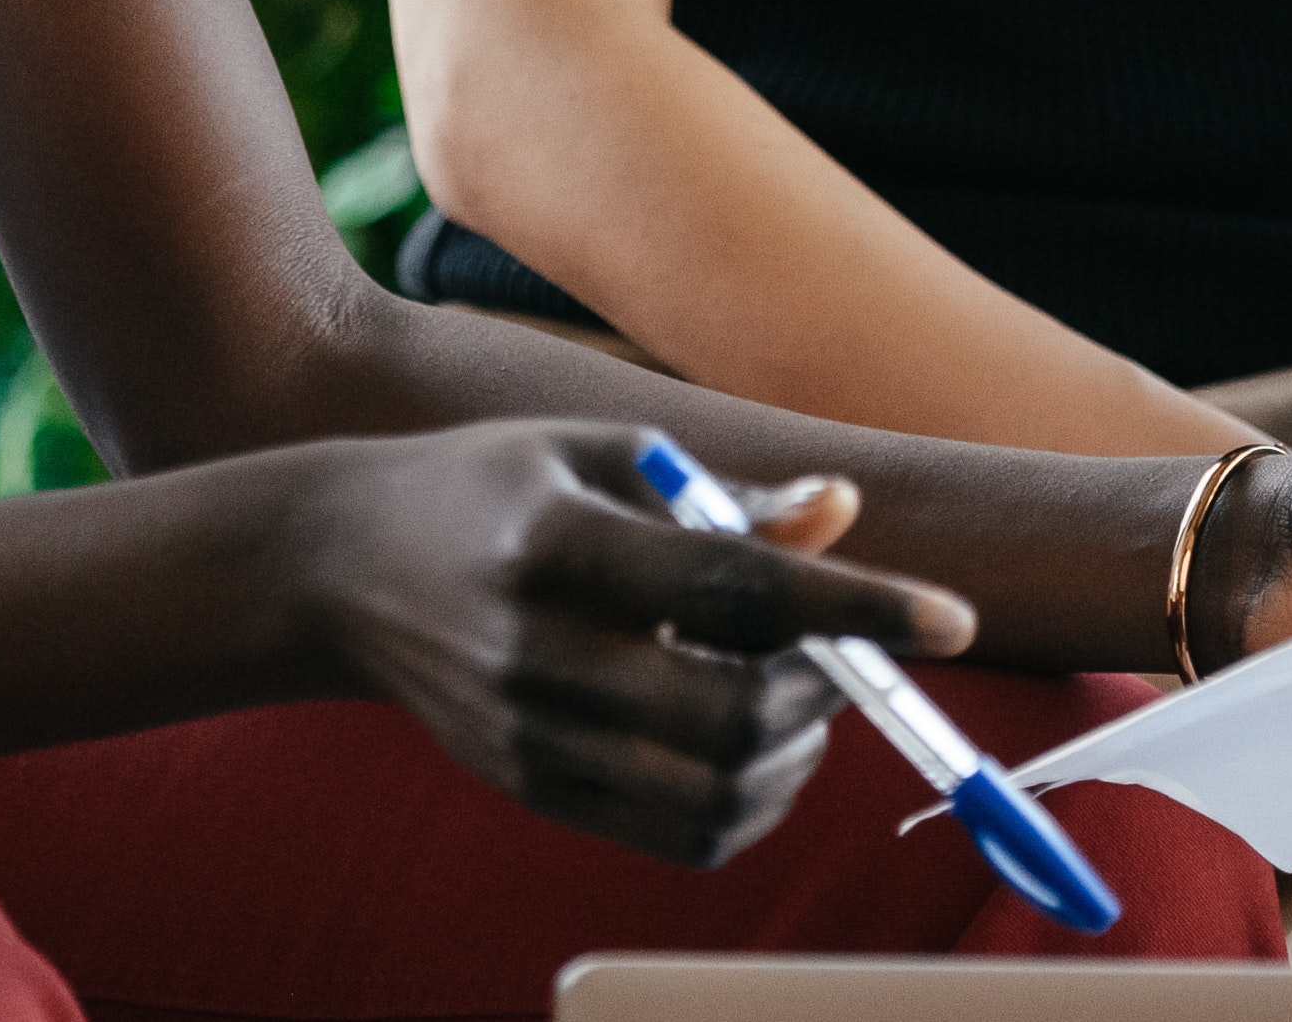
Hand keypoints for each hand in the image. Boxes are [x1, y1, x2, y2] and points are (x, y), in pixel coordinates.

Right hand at [288, 420, 975, 867]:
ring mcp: (531, 735)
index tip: (954, 617)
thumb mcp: (597, 454)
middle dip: (824, 692)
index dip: (855, 606)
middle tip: (835, 656)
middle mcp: (540, 650)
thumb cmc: (489, 488)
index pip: (735, 586)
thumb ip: (724, 495)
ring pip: (717, 795)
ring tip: (785, 696)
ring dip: (792, 755)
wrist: (337, 568)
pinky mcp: (531, 787)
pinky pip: (678, 835)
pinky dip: (747, 804)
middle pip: (733, 716)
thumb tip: (846, 512)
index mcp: (559, 542)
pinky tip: (743, 744)